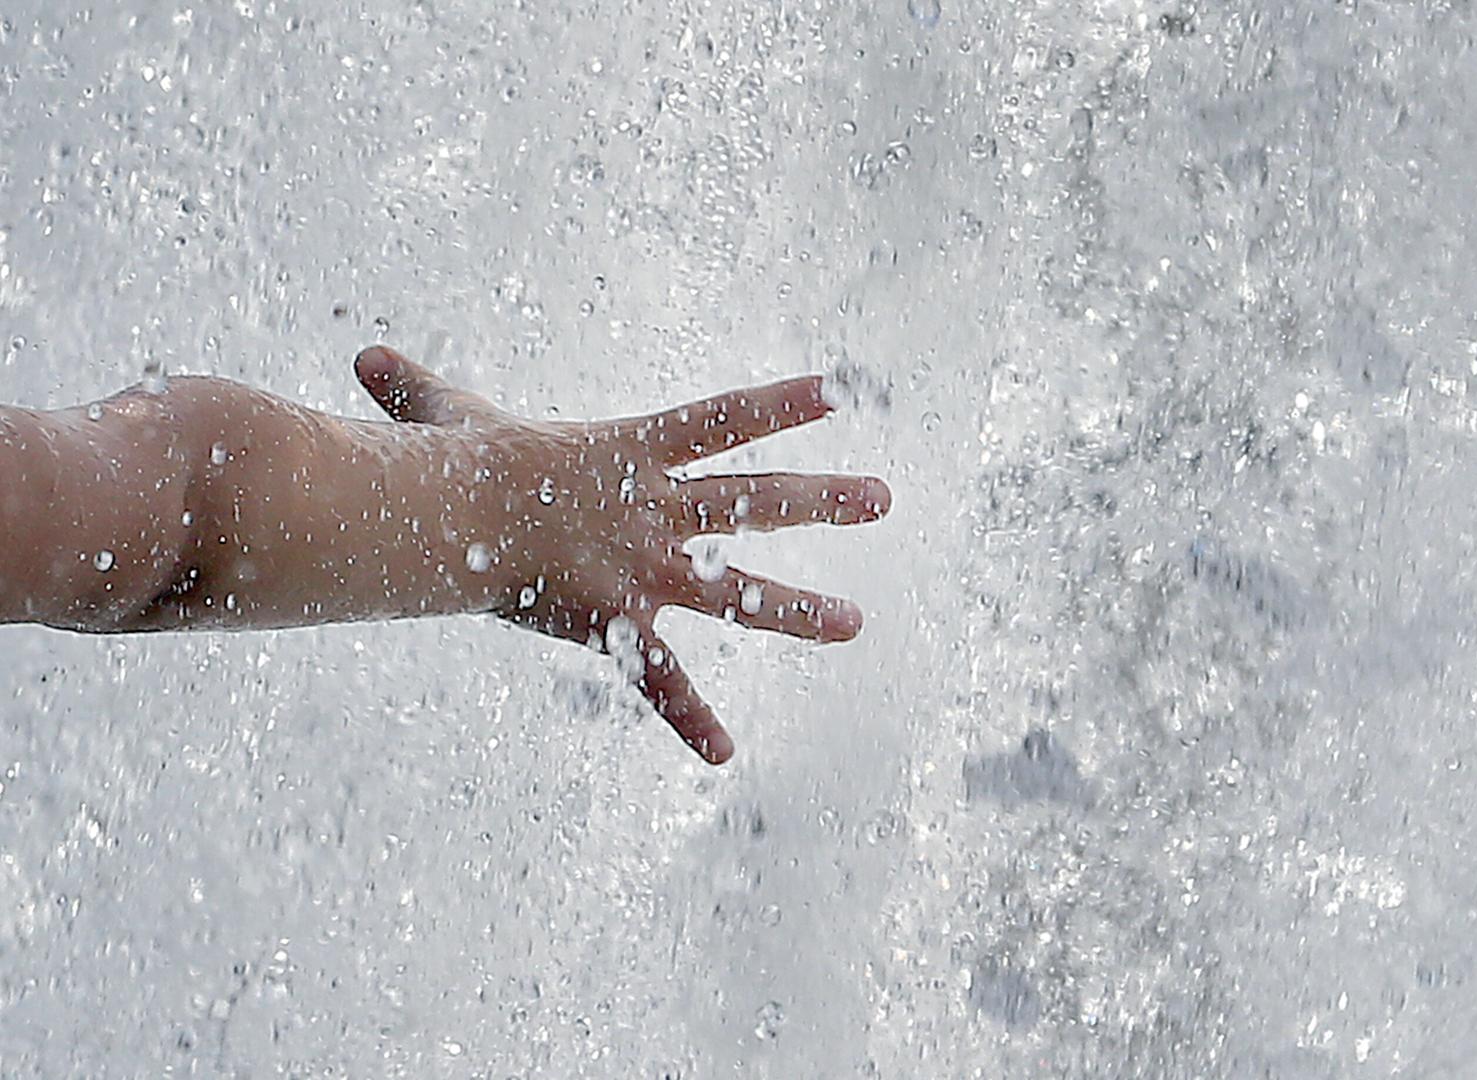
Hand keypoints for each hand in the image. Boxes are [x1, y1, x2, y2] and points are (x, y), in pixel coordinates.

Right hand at [352, 346, 889, 763]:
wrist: (441, 512)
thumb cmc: (442, 463)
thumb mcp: (441, 416)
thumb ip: (418, 390)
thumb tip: (363, 357)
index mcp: (628, 454)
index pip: (721, 421)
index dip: (778, 407)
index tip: (838, 391)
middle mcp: (652, 511)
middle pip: (755, 504)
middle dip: (824, 501)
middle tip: (884, 498)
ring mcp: (641, 569)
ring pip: (737, 592)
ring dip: (799, 609)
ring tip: (857, 624)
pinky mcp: (613, 623)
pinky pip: (657, 678)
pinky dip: (688, 717)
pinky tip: (723, 755)